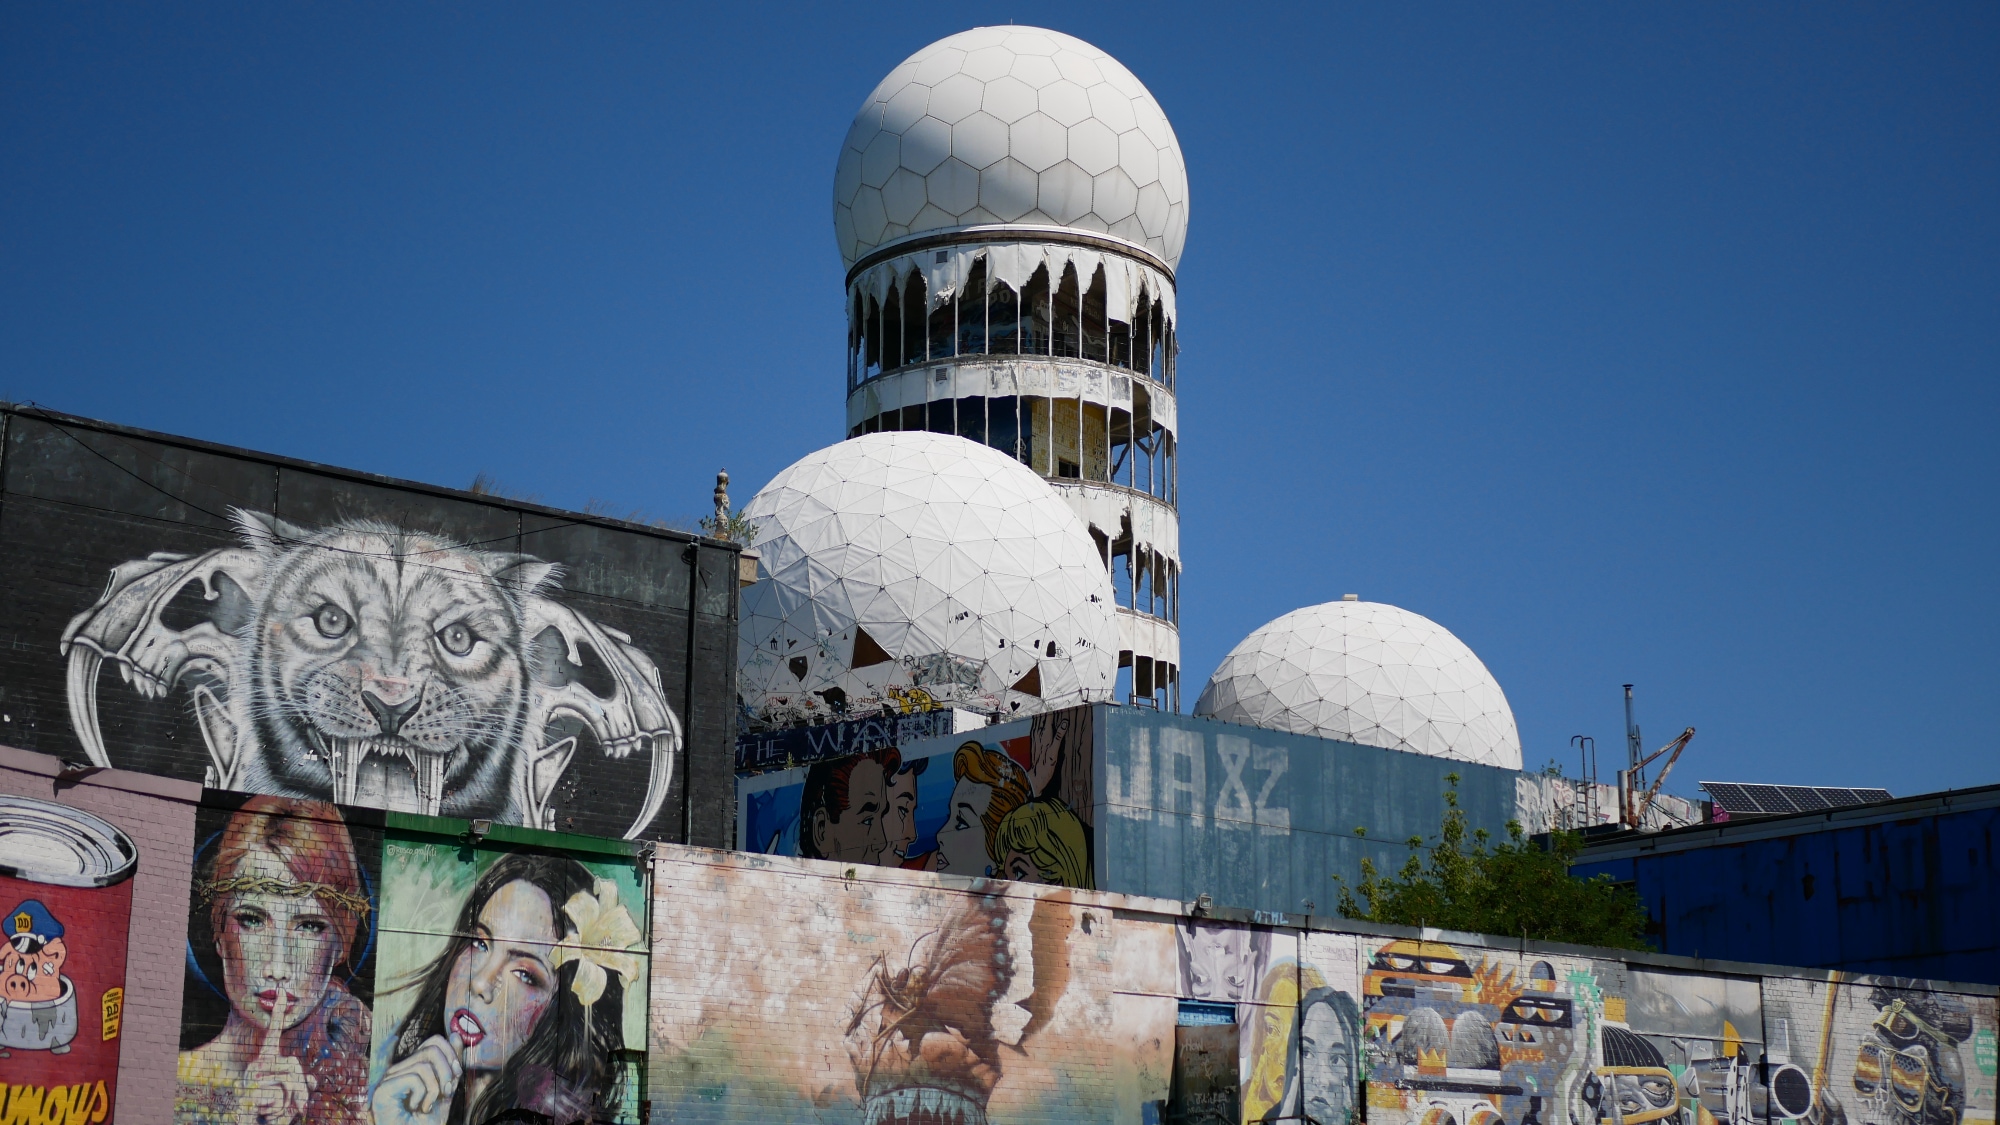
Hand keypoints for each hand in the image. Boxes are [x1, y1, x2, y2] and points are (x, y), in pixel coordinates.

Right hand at [240, 993, 309, 1124]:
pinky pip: (278, 1097)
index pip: (273, 1034)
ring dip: (292, 1101)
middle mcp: (255, 1065)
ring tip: (279, 1110)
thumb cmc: (271, 1111)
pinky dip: (279, 1110)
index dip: (277, 1014)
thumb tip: (312, 1081)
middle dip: (302, 1087)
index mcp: (264, 1062)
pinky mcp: (248, 1092)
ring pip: (289, 1081)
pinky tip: (266, 1114)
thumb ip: (301, 1086)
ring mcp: (250, 1078)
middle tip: (302, 1107)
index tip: (282, 992)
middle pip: (293, 1064)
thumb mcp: (290, 1098)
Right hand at [369, 1034, 461, 1124]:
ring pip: (425, 1064)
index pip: (434, 1041)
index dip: (451, 1054)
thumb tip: (455, 1035)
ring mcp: (389, 1078)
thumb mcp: (445, 1090)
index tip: (455, 1076)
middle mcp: (399, 1069)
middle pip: (432, 1048)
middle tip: (445, 1093)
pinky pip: (415, 1078)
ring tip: (429, 1105)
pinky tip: (417, 1108)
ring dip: (436, 1089)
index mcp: (412, 1066)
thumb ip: (450, 1065)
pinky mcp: (384, 1088)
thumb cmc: (425, 1121)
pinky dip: (424, 1096)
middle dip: (447, 1072)